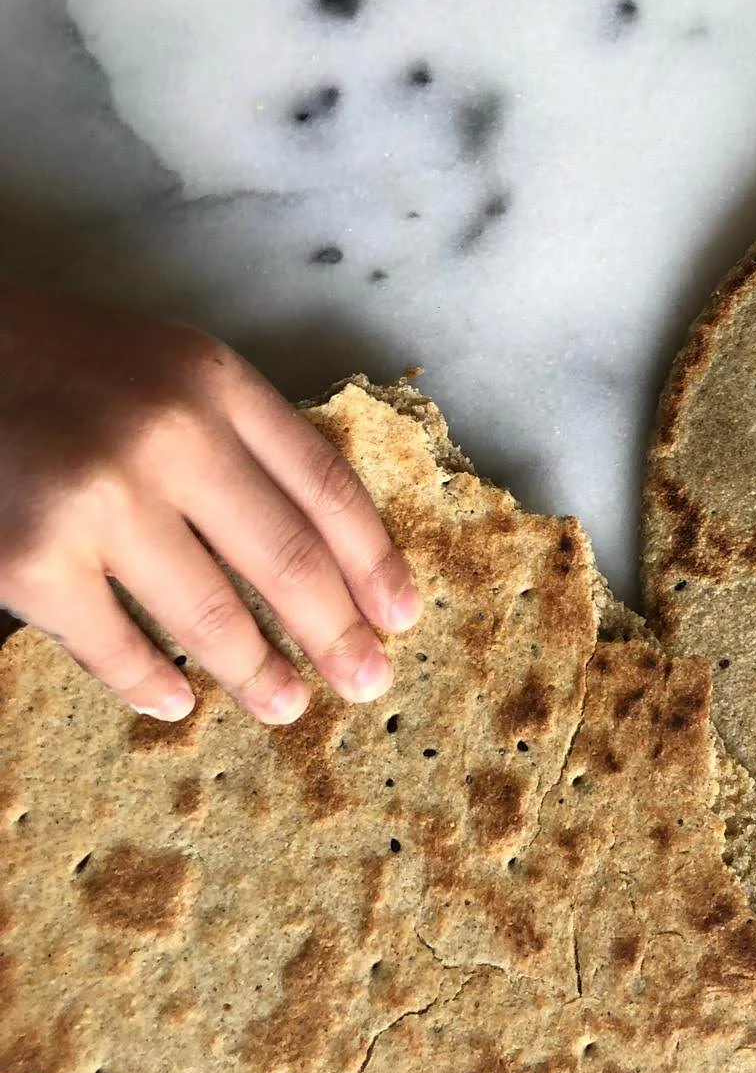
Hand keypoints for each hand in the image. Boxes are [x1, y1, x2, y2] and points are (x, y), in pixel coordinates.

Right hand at [0, 278, 420, 723]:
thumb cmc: (69, 369)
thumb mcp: (172, 372)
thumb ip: (243, 439)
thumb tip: (329, 553)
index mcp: (215, 382)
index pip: (325, 486)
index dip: (375, 560)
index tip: (402, 614)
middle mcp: (169, 436)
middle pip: (287, 560)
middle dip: (338, 634)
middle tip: (367, 681)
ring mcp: (99, 501)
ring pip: (212, 618)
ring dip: (259, 673)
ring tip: (286, 703)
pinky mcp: (31, 561)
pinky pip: (117, 649)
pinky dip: (152, 685)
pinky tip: (176, 702)